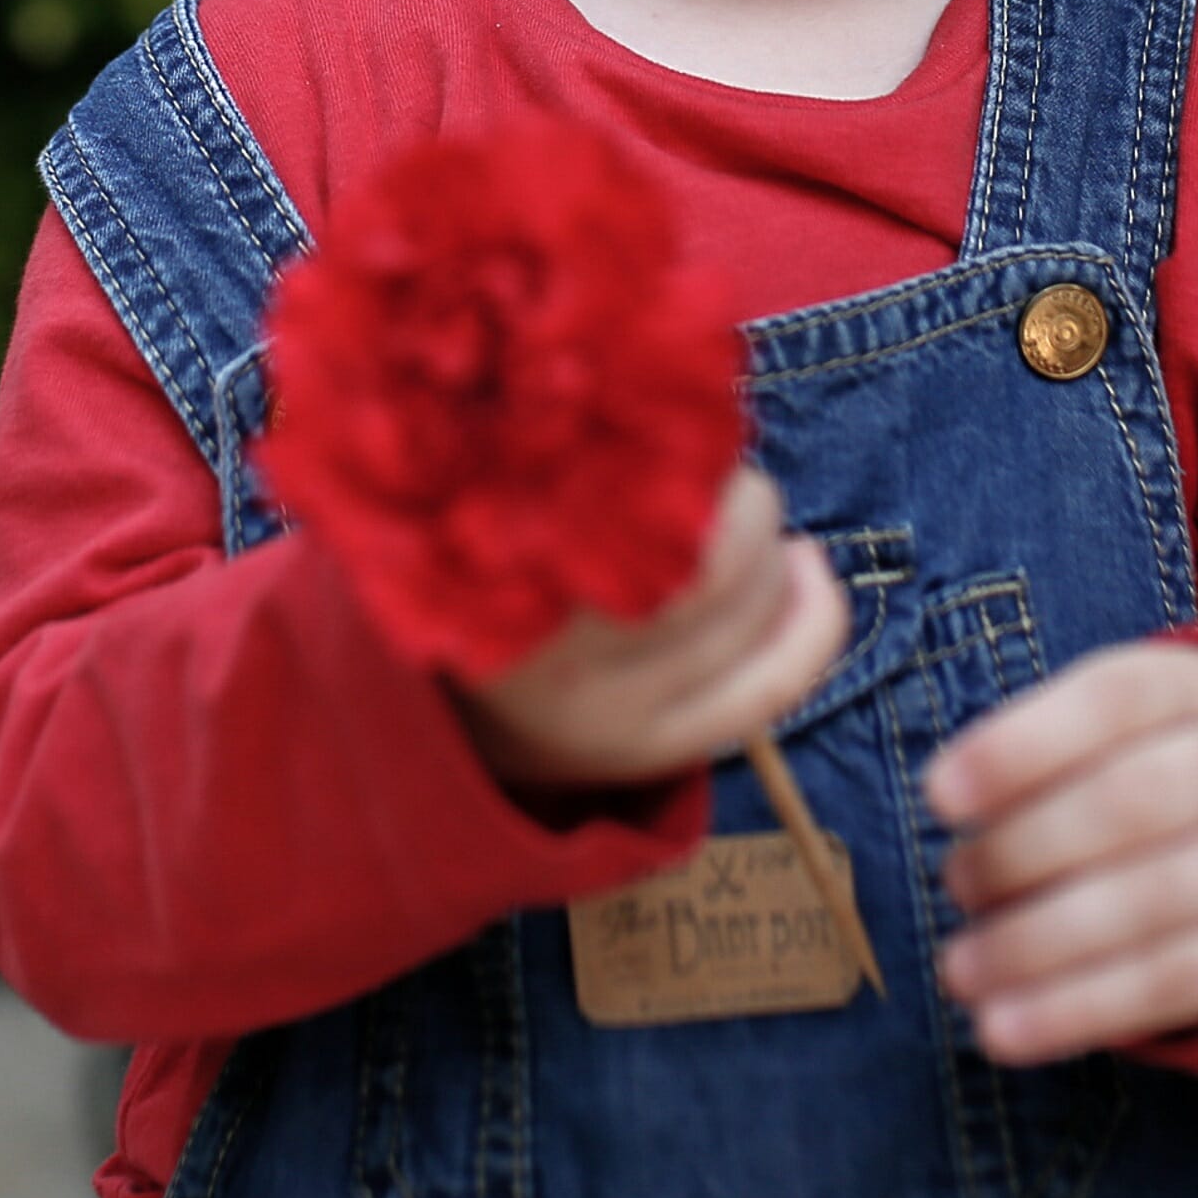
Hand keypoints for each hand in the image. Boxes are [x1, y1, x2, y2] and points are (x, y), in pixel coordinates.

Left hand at [459, 469, 849, 789]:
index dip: (815, 611)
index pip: (774, 679)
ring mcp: (545, 628)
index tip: (811, 559)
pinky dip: (651, 455)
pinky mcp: (503, 566)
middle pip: (744, 586)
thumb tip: (799, 574)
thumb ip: (704, 655)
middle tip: (728, 509)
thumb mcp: (624, 705)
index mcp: (643, 747)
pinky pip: (627, 481)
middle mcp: (600, 701)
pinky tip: (634, 450)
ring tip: (672, 478)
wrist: (382, 662)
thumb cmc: (531, 667)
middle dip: (758, 532)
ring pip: (693, 527)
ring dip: (710, 485)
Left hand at [926, 642, 1197, 1065]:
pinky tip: (1005, 1028)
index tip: (939, 794)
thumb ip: (1041, 751)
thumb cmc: (1157, 765)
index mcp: (1197, 688)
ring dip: (1039, 944)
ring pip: (1152, 901)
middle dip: (1023, 850)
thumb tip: (951, 801)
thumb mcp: (1117, 727)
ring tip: (961, 969)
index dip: (1021, 746)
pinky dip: (1078, 1009)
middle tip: (955, 882)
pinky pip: (1174, 982)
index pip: (1112, 701)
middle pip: (1132, 802)